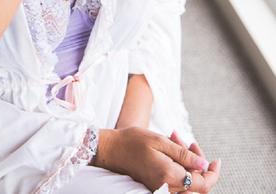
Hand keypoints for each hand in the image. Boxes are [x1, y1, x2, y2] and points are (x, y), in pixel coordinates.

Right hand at [93, 127, 220, 193]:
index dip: (213, 172)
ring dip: (188, 163)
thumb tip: (204, 166)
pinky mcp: (157, 188)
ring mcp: (160, 190)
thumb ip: (184, 155)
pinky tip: (172, 148)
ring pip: (187, 184)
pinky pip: (177, 182)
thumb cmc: (134, 141)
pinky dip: (179, 167)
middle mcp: (166, 189)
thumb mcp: (160, 141)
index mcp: (169, 176)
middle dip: (198, 162)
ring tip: (176, 139)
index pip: (202, 183)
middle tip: (188, 143)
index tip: (217, 160)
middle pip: (196, 185)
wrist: (112, 149)